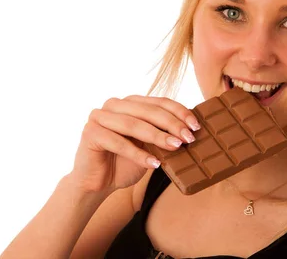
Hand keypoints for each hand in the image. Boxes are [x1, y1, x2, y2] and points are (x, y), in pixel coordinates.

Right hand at [70, 95, 200, 193]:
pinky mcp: (90, 132)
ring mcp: (99, 116)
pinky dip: (138, 154)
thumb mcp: (149, 147)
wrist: (97, 183)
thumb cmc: (125, 163)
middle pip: (148, 111)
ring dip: (157, 136)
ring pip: (133, 124)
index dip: (179, 112)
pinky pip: (117, 142)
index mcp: (130, 102)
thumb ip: (163, 135)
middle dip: (171, 124)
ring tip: (175, 148)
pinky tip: (154, 164)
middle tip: (189, 138)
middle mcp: (114, 105)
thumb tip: (191, 132)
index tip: (196, 126)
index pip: (159, 102)